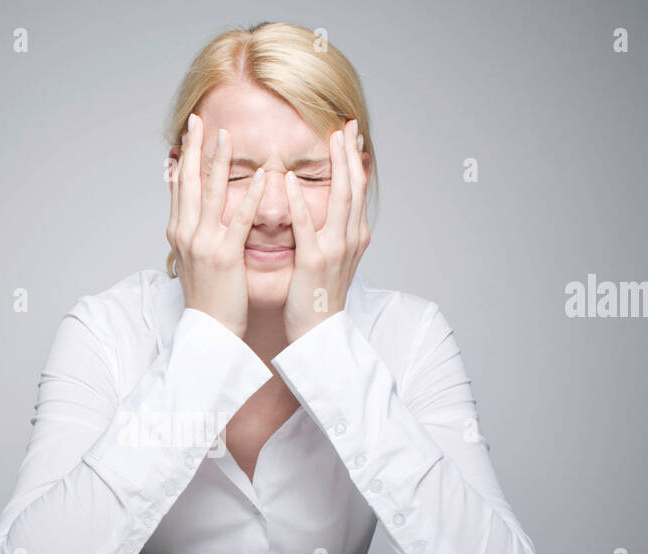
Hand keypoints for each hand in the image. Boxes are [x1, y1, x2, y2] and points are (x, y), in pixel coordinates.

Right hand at [166, 113, 268, 337]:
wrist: (210, 329)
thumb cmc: (209, 297)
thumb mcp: (196, 260)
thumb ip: (198, 232)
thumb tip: (201, 212)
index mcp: (179, 233)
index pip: (179, 186)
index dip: (183, 157)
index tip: (189, 132)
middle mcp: (185, 234)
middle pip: (187, 181)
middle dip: (193, 148)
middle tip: (198, 120)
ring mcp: (202, 244)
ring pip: (208, 193)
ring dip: (217, 161)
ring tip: (226, 135)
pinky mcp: (224, 256)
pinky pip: (238, 220)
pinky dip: (248, 196)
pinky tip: (260, 177)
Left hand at [281, 118, 370, 342]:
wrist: (319, 334)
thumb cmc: (317, 299)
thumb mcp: (331, 261)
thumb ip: (331, 234)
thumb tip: (327, 212)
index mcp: (354, 238)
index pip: (357, 191)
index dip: (355, 162)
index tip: (352, 136)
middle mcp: (350, 239)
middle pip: (355, 187)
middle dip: (352, 154)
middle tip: (348, 125)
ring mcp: (335, 249)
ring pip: (341, 198)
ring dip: (337, 166)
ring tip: (331, 138)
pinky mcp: (314, 262)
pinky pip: (306, 226)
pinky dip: (299, 201)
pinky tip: (290, 179)